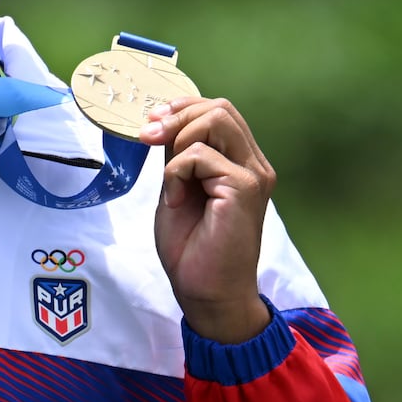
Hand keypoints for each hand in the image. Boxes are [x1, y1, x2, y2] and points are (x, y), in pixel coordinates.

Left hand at [141, 94, 275, 344]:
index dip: (182, 108)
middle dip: (177, 115)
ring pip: (216, 119)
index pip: (218, 112)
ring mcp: (253, 174)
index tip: (150, 123)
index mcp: (240, 163)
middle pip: (220, 108)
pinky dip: (176, 173)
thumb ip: (179, 157)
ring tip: (169, 179)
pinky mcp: (244, 187)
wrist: (207, 293)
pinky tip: (176, 201)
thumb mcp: (178, 190)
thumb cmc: (193, 250)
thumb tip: (162, 123)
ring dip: (179, 139)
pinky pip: (200, 155)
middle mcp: (253, 164)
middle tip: (147, 137)